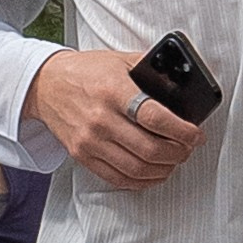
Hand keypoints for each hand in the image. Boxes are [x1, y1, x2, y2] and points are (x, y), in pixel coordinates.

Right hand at [23, 49, 206, 189]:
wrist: (46, 85)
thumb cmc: (86, 72)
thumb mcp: (121, 61)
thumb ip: (151, 72)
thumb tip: (183, 87)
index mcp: (113, 91)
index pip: (155, 117)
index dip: (182, 131)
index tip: (195, 135)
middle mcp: (101, 118)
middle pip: (150, 149)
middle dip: (178, 153)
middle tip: (187, 148)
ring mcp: (90, 141)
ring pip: (137, 169)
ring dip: (163, 169)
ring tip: (173, 160)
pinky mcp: (82, 156)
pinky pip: (117, 178)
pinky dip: (141, 181)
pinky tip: (153, 173)